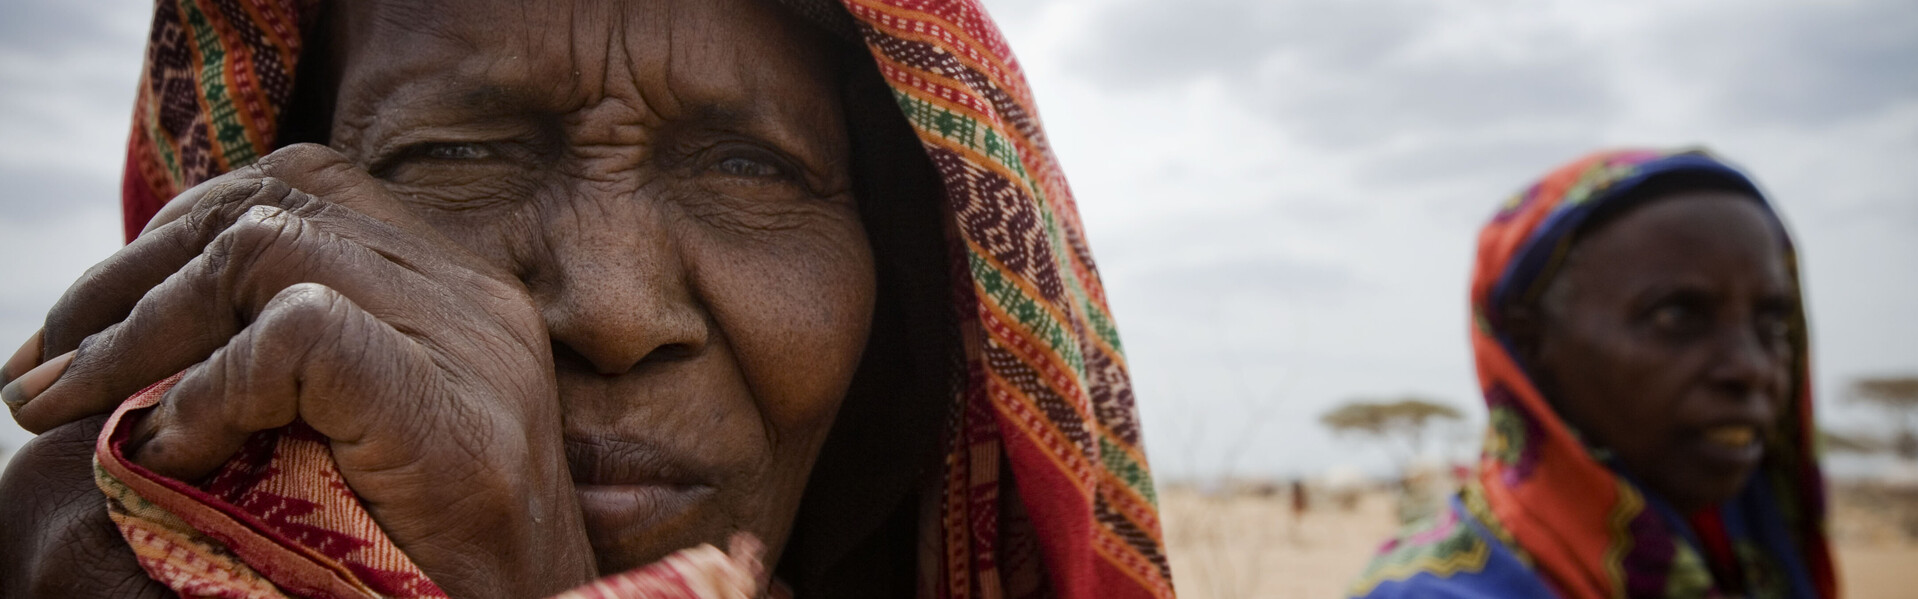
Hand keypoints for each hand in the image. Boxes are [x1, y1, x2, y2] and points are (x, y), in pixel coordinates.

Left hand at [2, 144, 594, 597]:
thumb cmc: (436, 567)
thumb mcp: (361, 443)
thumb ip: (296, 370)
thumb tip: (133, 341)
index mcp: (461, 293)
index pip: (305, 192)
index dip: (174, 242)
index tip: (79, 334)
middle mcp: (478, 297)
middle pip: (274, 202)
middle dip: (128, 280)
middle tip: (40, 379)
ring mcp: (476, 348)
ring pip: (269, 246)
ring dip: (143, 332)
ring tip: (83, 414)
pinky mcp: (452, 413)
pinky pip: (295, 335)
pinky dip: (208, 390)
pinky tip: (174, 452)